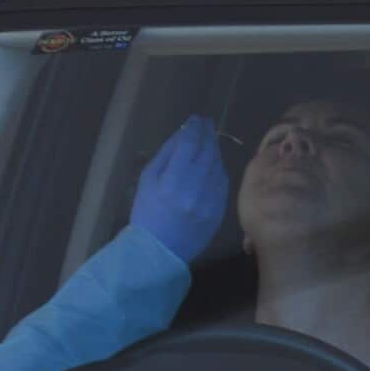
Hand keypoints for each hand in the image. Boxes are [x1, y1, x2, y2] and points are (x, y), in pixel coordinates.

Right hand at [129, 115, 228, 262]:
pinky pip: (223, 183)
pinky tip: (212, 166)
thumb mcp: (147, 181)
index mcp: (173, 181)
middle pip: (208, 152)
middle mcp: (196, 189)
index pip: (190, 144)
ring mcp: (211, 201)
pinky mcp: (220, 211)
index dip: (195, 128)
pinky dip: (218, 171)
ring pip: (218, 166)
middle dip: (208, 135)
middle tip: (206, 125)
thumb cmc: (147, 214)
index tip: (196, 119)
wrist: (158, 251)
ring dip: (214, 152)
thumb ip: (166, 155)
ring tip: (208, 144)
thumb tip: (183, 135)